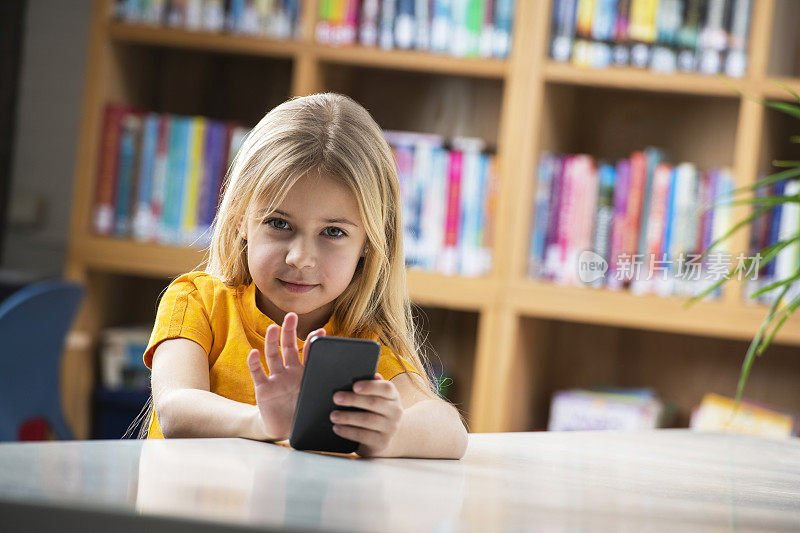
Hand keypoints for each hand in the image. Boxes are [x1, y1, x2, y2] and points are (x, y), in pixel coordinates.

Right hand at [247, 312, 324, 440]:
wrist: (284, 429)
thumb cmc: (303, 412)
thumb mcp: (319, 399)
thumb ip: (336, 389)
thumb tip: (372, 380)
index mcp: (305, 373)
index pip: (309, 352)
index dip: (313, 341)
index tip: (321, 331)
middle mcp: (289, 371)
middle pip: (288, 346)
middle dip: (289, 330)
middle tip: (291, 315)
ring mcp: (276, 378)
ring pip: (272, 356)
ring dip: (271, 341)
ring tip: (272, 328)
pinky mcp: (263, 389)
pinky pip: (258, 373)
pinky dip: (254, 363)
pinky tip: (253, 353)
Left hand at [330, 373, 403, 456]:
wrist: (385, 437)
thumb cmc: (376, 412)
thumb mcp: (377, 398)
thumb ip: (371, 386)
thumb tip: (363, 375)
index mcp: (393, 397)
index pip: (386, 388)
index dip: (370, 386)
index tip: (354, 386)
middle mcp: (395, 412)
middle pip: (374, 403)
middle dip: (353, 400)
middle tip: (336, 398)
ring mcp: (390, 428)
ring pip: (367, 420)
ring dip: (348, 417)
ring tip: (333, 415)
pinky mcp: (382, 443)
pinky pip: (363, 436)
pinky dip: (348, 431)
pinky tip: (337, 428)